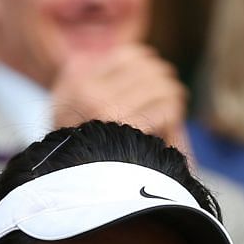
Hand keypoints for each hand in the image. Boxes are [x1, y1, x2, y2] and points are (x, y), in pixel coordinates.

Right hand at [50, 46, 188, 150]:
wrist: (72, 188)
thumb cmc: (78, 149)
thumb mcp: (70, 105)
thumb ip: (95, 76)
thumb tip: (142, 57)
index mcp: (76, 78)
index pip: (131, 55)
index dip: (149, 66)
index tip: (154, 82)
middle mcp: (87, 90)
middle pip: (151, 69)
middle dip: (165, 84)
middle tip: (170, 98)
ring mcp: (104, 108)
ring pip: (163, 87)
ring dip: (173, 100)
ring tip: (172, 112)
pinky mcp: (123, 128)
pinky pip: (166, 109)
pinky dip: (173, 117)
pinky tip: (169, 128)